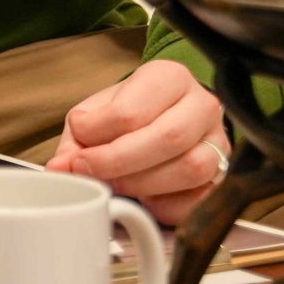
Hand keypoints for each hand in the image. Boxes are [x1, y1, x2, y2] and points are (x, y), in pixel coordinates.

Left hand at [45, 59, 227, 224]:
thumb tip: (60, 168)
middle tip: (89, 172)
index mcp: (169, 78)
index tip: (77, 151)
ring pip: (191, 168)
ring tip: (114, 185)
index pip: (132, 111)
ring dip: (142, 185)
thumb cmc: (127, 112)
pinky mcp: (224, 175)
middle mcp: (202, 105)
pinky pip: (200, 198)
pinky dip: (167, 206)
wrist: (163, 115)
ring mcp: (219, 141)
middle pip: (167, 138)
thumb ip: (76, 140)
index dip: (98, 137)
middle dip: (118, 163)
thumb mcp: (94, 114)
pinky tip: (145, 200)